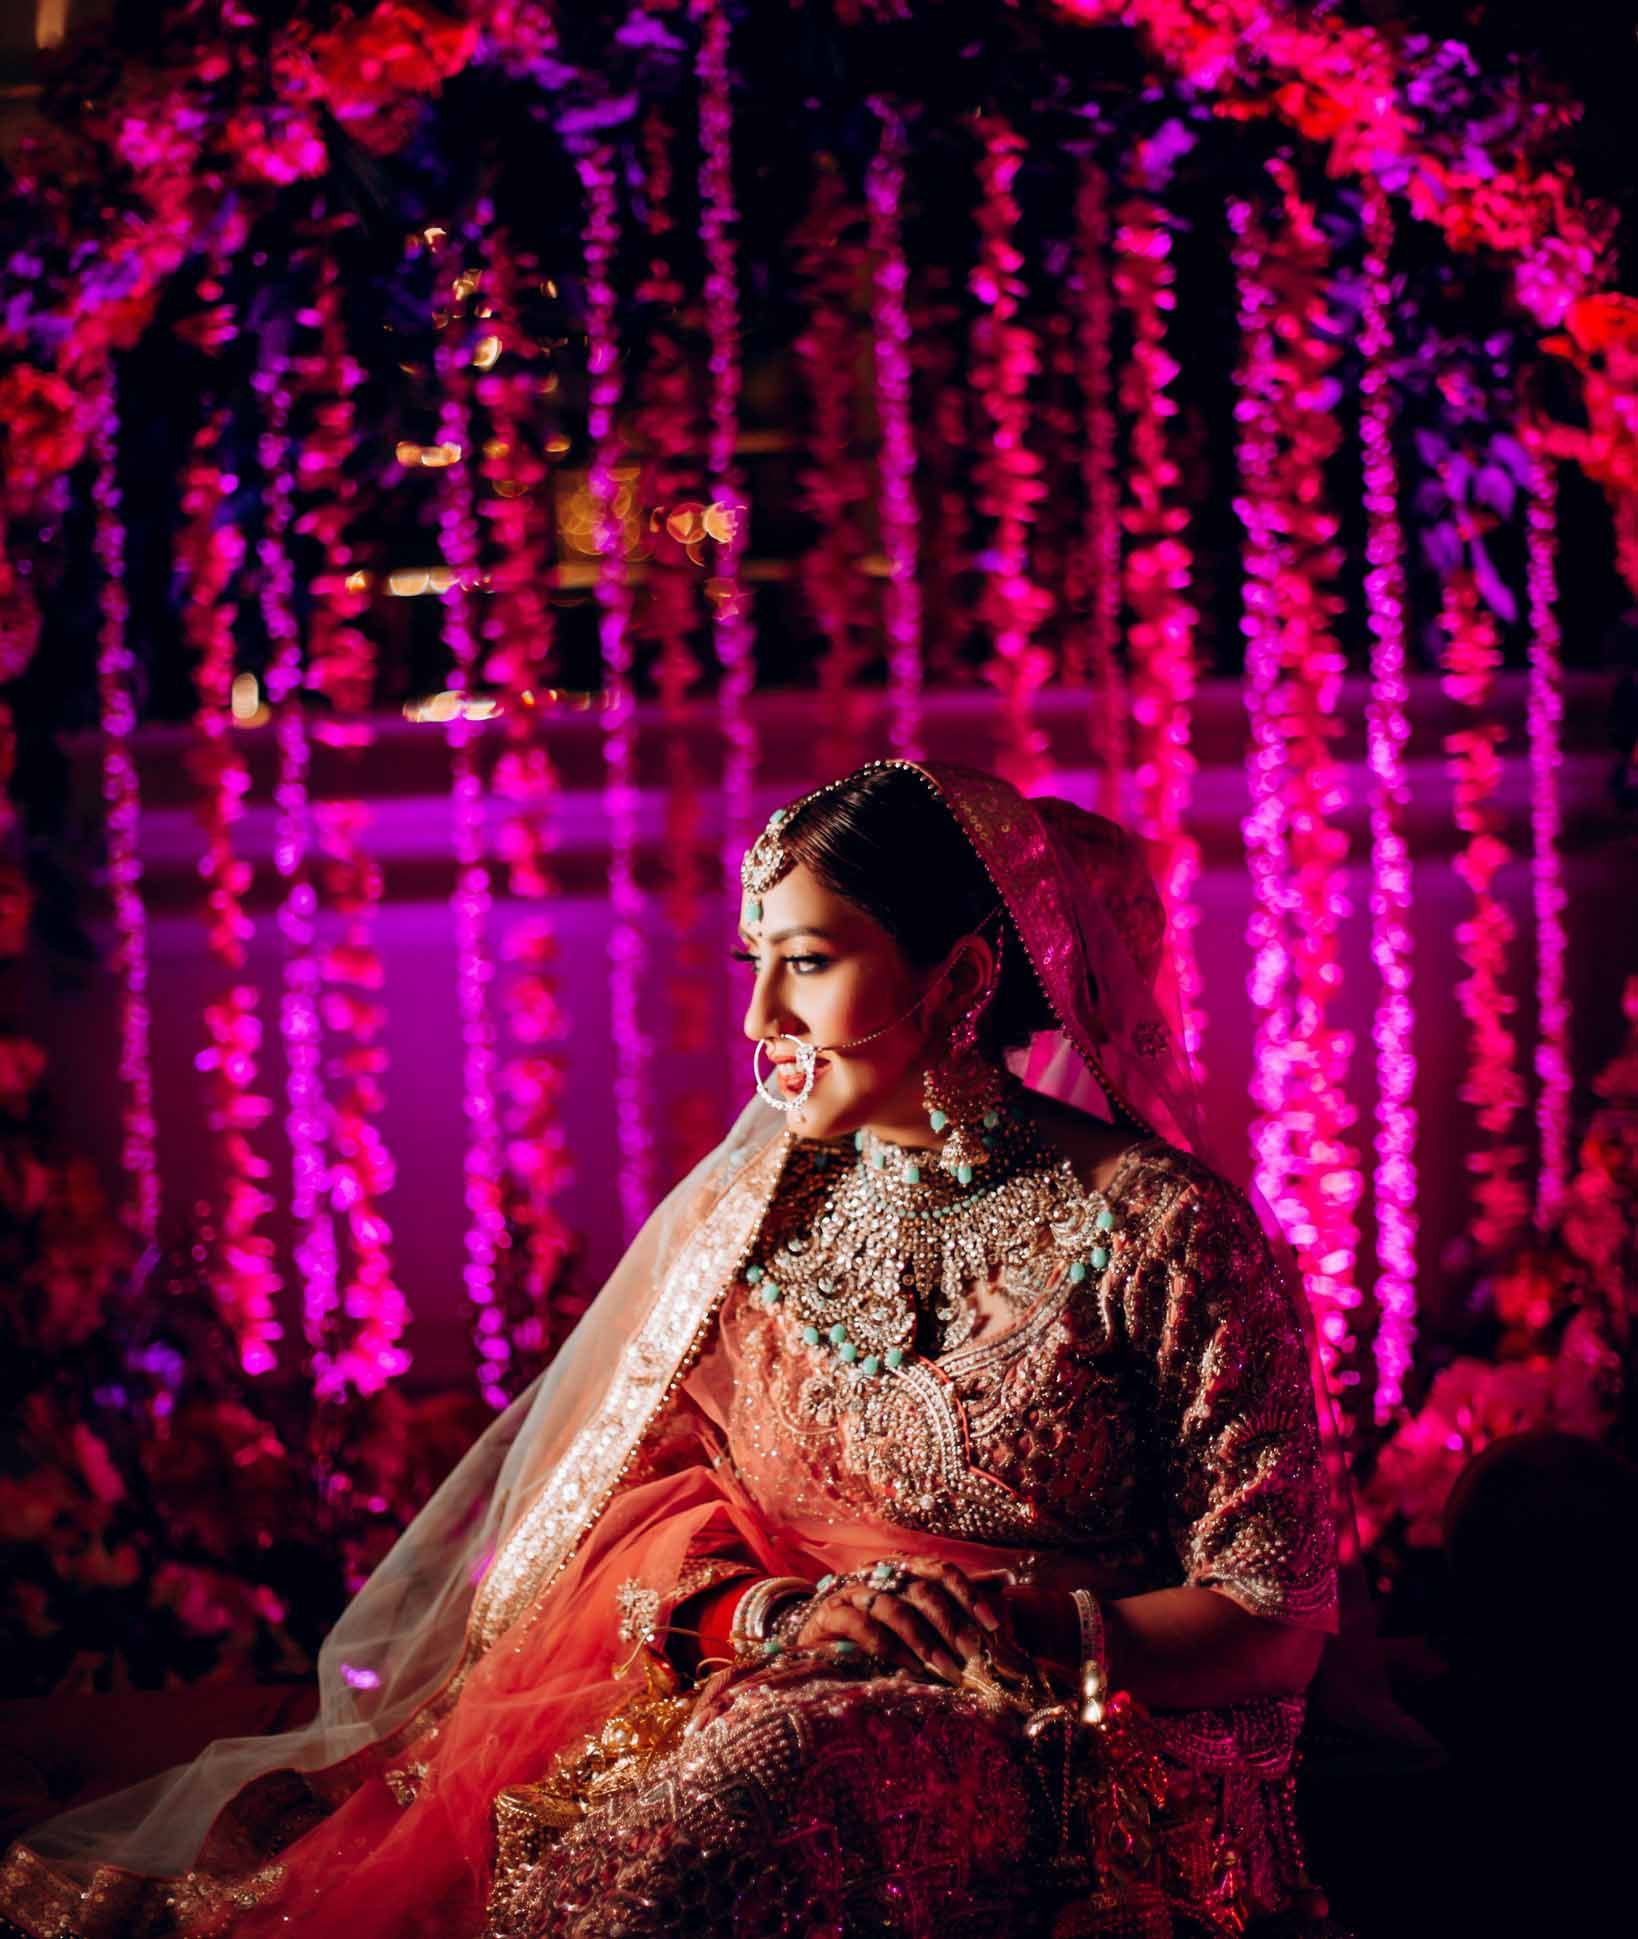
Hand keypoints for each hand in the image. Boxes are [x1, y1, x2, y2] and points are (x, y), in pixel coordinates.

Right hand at [790, 1558, 1007, 1682]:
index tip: (992, 1625)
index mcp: (902, 1567)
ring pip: (895, 1609)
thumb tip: (1004, 1581)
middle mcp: (879, 1572)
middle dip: (951, 1623)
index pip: (940, 1570)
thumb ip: (956, 1596)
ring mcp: (853, 1591)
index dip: (969, 1594)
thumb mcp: (915, 1608)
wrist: (816, 1634)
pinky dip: (891, 1648)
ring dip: (925, 1641)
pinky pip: (864, 1627)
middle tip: (972, 1654)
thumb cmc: (874, 1622)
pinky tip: (910, 1669)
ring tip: (947, 1670)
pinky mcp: (831, 1615)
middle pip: (921, 1589)